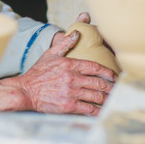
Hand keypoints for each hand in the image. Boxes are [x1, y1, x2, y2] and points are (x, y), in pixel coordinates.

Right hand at [0, 17, 116, 115]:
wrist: (26, 91)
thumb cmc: (37, 73)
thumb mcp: (50, 54)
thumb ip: (64, 43)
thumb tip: (77, 32)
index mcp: (69, 65)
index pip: (95, 67)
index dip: (108, 72)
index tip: (114, 76)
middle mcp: (72, 78)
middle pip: (99, 83)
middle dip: (111, 87)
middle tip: (118, 89)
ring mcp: (71, 93)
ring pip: (96, 96)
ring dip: (107, 99)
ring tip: (113, 99)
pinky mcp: (68, 106)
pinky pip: (88, 109)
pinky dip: (97, 110)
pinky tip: (102, 110)